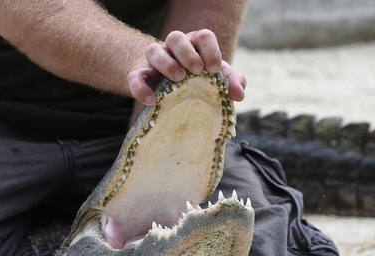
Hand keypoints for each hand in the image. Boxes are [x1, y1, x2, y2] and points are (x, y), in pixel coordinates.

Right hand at [127, 30, 246, 104]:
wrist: (168, 88)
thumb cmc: (196, 81)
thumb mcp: (215, 79)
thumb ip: (230, 82)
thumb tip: (239, 94)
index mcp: (194, 44)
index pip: (202, 36)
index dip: (210, 50)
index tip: (213, 69)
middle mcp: (173, 47)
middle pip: (175, 37)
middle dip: (187, 53)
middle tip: (196, 71)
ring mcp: (154, 60)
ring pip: (152, 49)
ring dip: (166, 63)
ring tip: (178, 79)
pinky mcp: (139, 75)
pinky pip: (135, 77)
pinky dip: (140, 88)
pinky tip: (151, 101)